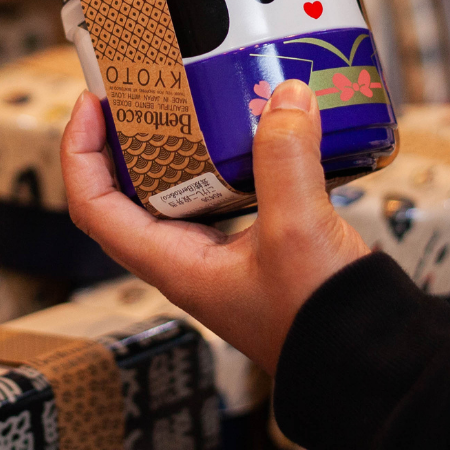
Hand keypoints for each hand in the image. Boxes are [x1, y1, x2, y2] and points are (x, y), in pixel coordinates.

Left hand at [61, 79, 370, 372]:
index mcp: (173, 264)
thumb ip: (286, 159)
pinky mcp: (259, 245)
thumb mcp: (296, 230)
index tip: (91, 104)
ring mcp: (222, 253)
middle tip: (140, 91)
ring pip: (180, 189)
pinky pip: (227, 191)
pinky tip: (255, 131)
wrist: (369, 357)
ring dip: (178, 145)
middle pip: (128, 191)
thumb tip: (284, 98)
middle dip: (127, 138)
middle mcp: (188, 258)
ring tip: (190, 101)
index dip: (80, 152)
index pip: (93, 206)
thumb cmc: (319, 320)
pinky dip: (229, 156)